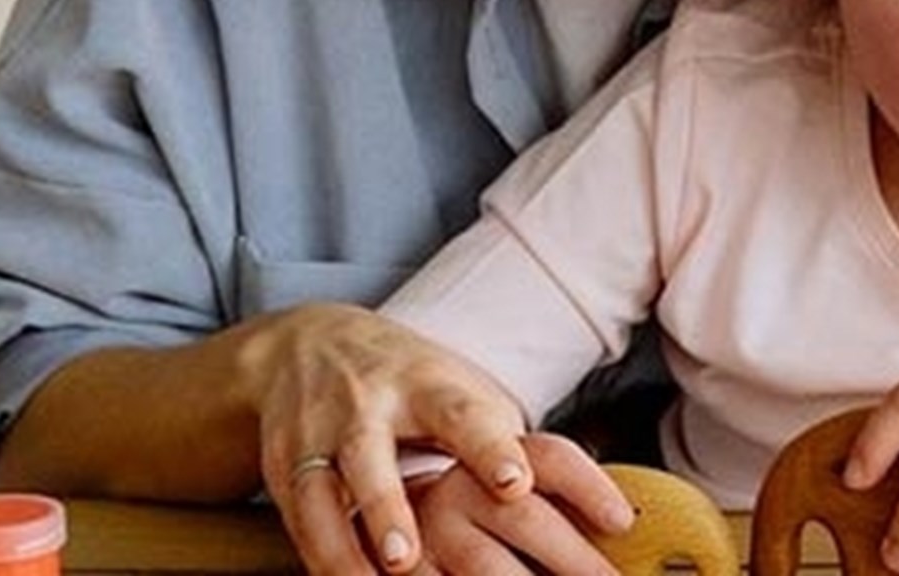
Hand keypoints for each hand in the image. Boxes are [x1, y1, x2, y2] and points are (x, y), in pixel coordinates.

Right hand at [245, 303, 628, 574]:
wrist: (308, 344)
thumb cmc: (417, 384)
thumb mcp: (467, 394)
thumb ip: (519, 446)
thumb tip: (611, 509)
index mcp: (430, 385)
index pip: (464, 414)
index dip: (489, 449)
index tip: (515, 483)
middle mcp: (369, 406)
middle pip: (375, 455)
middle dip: (390, 506)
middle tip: (414, 555)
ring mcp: (321, 436)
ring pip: (324, 492)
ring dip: (346, 541)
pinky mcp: (286, 467)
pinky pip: (298, 518)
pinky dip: (318, 555)